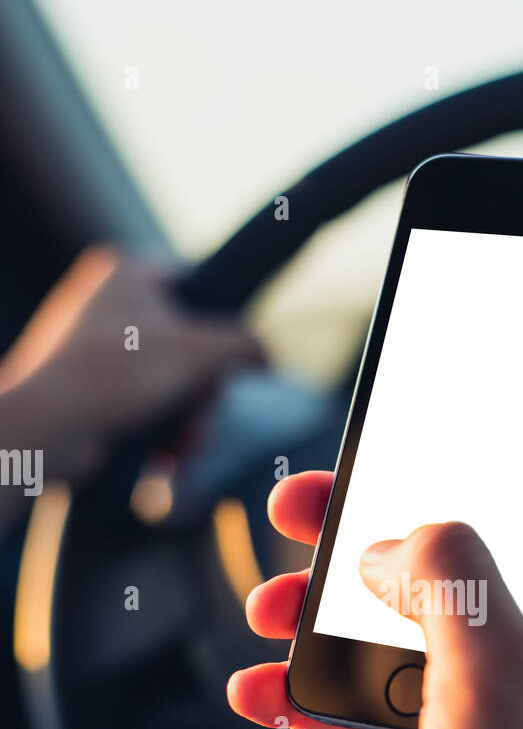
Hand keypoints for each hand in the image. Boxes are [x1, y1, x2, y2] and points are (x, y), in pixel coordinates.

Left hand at [0, 246, 263, 479]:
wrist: (48, 428)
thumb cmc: (115, 374)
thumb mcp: (199, 349)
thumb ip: (245, 343)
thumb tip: (268, 356)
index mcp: (126, 272)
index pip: (198, 287)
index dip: (219, 329)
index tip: (226, 362)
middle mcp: (108, 304)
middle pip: (191, 345)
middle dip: (203, 392)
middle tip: (200, 412)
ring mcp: (98, 350)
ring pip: (172, 383)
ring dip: (189, 420)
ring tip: (184, 443)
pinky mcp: (95, 392)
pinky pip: (148, 407)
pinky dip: (163, 433)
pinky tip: (167, 456)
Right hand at [228, 471, 522, 728]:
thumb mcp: (500, 680)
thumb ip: (455, 577)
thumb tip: (403, 533)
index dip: (490, 462)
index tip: (414, 436)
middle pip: (465, 565)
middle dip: (374, 540)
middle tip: (299, 509)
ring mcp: (513, 722)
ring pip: (413, 637)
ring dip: (332, 623)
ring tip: (264, 612)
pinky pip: (384, 712)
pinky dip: (325, 700)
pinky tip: (262, 694)